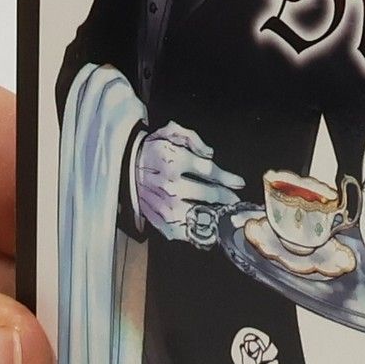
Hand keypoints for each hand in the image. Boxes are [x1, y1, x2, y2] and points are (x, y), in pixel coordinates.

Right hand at [133, 121, 244, 243]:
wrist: (125, 168)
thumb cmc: (152, 150)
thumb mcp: (169, 133)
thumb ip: (192, 138)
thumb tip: (210, 154)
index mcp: (174, 161)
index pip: (209, 172)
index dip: (228, 178)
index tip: (239, 183)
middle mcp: (170, 186)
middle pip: (209, 195)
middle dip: (227, 199)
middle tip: (237, 201)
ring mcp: (164, 206)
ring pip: (198, 215)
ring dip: (216, 216)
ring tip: (226, 215)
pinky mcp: (159, 220)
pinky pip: (184, 231)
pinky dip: (198, 230)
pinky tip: (207, 226)